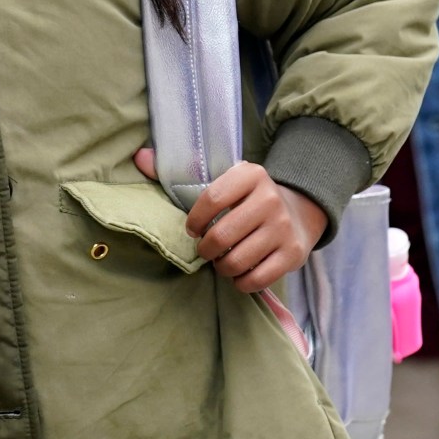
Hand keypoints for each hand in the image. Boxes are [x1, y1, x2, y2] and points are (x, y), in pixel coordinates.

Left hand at [134, 149, 327, 293]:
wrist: (298, 212)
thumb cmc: (246, 199)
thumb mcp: (223, 179)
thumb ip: (181, 171)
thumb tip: (139, 157)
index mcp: (250, 175)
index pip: (210, 199)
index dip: (194, 220)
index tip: (192, 228)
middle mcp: (270, 198)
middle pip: (221, 236)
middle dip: (206, 249)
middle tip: (206, 249)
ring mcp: (283, 228)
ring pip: (237, 261)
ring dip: (222, 267)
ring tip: (222, 261)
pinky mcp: (293, 254)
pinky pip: (256, 279)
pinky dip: (240, 282)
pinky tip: (239, 273)